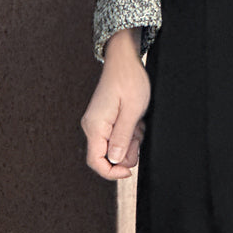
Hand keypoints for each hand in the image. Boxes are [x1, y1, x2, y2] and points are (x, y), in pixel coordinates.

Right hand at [81, 29, 150, 179]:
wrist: (125, 60)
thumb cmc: (129, 80)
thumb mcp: (132, 111)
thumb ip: (123, 137)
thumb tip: (114, 160)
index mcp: (95, 126)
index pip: (96, 162)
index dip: (112, 172)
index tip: (129, 171)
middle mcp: (93, 126)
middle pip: (108, 156)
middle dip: (127, 152)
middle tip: (139, 134)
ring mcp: (99, 123)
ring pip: (116, 146)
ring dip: (132, 140)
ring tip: (139, 123)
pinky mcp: (106, 119)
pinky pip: (119, 135)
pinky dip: (131, 132)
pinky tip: (137, 119)